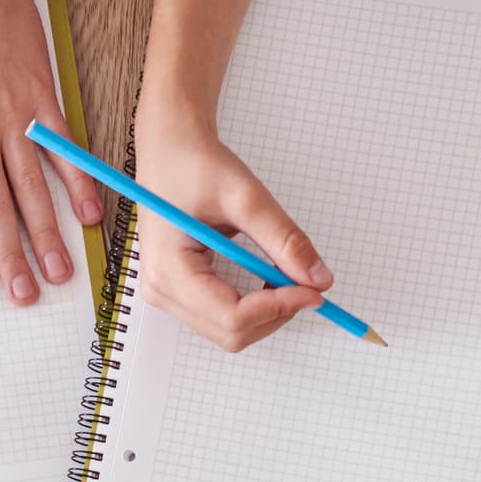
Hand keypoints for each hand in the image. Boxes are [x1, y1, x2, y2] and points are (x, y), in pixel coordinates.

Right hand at [116, 105, 324, 352]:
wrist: (169, 148)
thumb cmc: (195, 164)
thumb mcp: (246, 197)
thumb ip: (284, 240)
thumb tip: (318, 279)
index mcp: (169, 270)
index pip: (232, 316)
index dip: (279, 308)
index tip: (314, 289)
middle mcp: (161, 290)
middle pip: (231, 333)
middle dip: (275, 314)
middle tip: (307, 284)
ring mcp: (167, 294)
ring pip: (228, 331)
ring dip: (266, 312)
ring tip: (286, 276)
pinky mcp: (178, 290)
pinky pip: (221, 316)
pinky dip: (254, 306)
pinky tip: (267, 278)